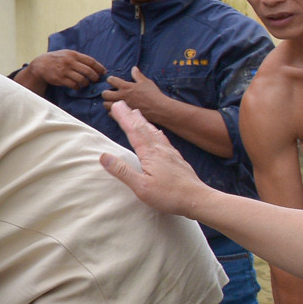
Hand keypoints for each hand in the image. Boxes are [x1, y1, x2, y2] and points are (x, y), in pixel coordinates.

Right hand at [28, 49, 106, 89]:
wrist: (41, 64)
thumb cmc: (57, 59)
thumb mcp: (67, 54)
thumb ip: (79, 58)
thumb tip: (94, 65)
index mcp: (73, 54)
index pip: (90, 61)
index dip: (99, 67)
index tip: (104, 72)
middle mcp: (69, 62)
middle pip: (88, 71)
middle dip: (95, 77)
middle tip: (96, 80)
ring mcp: (64, 71)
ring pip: (81, 79)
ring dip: (86, 83)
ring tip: (86, 84)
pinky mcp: (60, 79)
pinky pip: (73, 85)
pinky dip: (77, 87)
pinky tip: (77, 87)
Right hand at [100, 101, 211, 217]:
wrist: (198, 199)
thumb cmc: (170, 196)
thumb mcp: (141, 187)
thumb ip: (122, 171)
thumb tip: (104, 156)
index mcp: (150, 154)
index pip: (133, 132)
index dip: (124, 118)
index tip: (116, 106)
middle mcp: (160, 150)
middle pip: (143, 128)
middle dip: (131, 116)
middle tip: (123, 104)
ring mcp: (170, 153)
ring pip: (154, 133)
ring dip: (144, 122)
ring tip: (138, 113)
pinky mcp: (177, 159)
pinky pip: (164, 140)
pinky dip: (156, 132)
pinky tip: (158, 133)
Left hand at [101, 65, 168, 121]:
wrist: (159, 109)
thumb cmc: (153, 94)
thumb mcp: (146, 82)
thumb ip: (138, 75)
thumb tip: (134, 68)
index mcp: (126, 87)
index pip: (111, 80)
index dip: (110, 79)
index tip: (112, 80)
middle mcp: (122, 96)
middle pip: (105, 94)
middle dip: (106, 93)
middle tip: (110, 93)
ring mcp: (122, 106)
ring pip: (106, 105)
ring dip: (108, 102)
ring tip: (112, 101)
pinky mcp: (124, 114)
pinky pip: (112, 114)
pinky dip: (113, 111)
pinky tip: (118, 109)